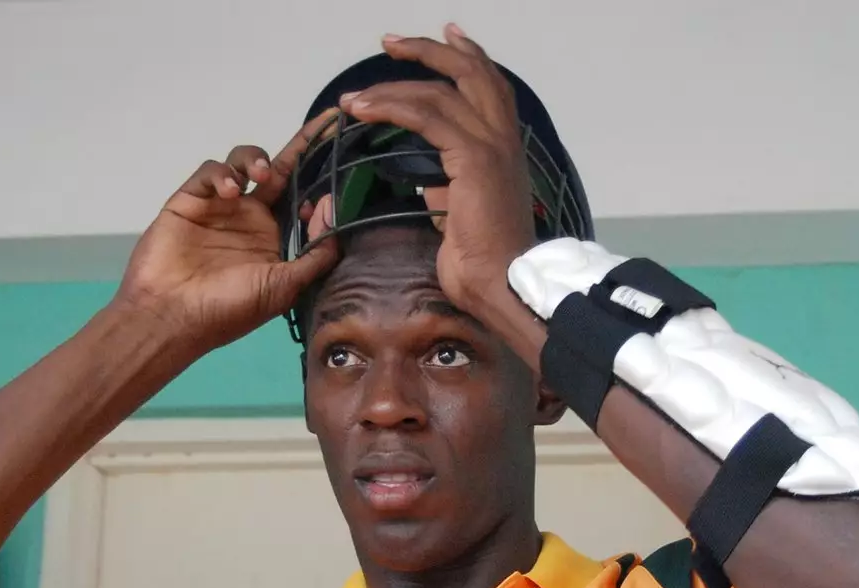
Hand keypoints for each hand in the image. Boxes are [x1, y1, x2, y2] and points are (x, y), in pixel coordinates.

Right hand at [115, 112, 341, 361]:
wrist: (171, 317)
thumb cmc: (227, 310)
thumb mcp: (283, 289)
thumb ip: (316, 256)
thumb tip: (334, 212)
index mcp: (273, 238)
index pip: (302, 197)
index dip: (320, 174)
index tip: (341, 151)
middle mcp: (249, 218)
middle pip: (279, 169)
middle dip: (302, 144)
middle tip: (324, 125)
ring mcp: (219, 207)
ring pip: (244, 162)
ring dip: (256, 158)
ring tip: (262, 172)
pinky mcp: (190, 200)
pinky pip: (210, 173)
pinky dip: (221, 174)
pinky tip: (227, 191)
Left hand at [338, 26, 537, 317]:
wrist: (501, 281)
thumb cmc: (482, 260)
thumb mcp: (462, 212)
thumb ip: (449, 185)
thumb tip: (429, 178)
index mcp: (504, 147)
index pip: (487, 85)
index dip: (466, 56)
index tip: (444, 36)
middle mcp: (503, 137)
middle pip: (469, 72)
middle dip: (428, 50)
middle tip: (389, 42)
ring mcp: (491, 144)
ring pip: (439, 91)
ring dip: (392, 87)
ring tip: (355, 97)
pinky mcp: (473, 157)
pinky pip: (427, 117)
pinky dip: (392, 108)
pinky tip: (364, 110)